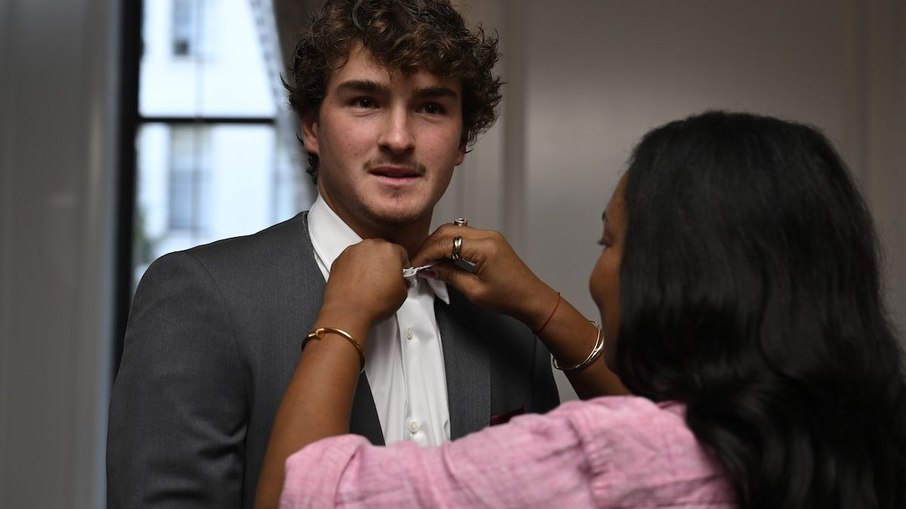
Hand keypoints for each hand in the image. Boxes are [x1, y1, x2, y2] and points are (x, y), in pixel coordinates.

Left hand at [322, 239, 408, 326]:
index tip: (399, 273)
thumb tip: (399, 281)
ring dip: (368, 263)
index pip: (401, 253)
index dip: (401, 265)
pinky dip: (354, 268)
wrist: (349, 312)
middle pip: (382, 250)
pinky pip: (351, 260)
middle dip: (384, 262)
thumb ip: (403, 281)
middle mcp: (370, 247)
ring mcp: (353, 251)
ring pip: (365, 253)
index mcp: (389, 251)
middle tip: (384, 278)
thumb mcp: (401, 294)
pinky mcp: (339, 259)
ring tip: (369, 282)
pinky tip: (357, 282)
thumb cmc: (373, 303)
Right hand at [411, 223, 554, 326]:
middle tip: (418, 261)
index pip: (445, 243)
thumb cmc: (509, 297)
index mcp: (484, 247)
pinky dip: (451, 244)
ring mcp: (490, 236)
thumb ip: (449, 275)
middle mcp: (487, 236)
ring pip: (455, 231)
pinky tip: (443, 257)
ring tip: (428, 260)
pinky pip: (465, 236)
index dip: (426, 253)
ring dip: (439, 243)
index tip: (415, 264)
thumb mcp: (474, 291)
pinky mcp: (491, 241)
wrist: (531, 298)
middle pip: (448, 231)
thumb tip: (430, 269)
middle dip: (430, 245)